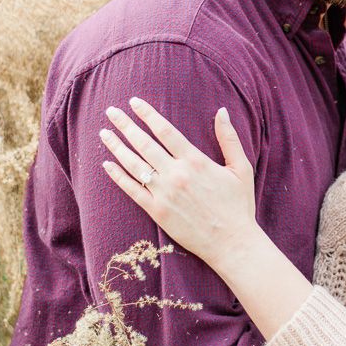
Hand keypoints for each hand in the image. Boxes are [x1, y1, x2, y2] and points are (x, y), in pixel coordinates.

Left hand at [100, 99, 255, 267]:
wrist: (232, 242)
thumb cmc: (239, 205)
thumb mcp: (241, 168)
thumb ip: (229, 138)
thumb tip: (221, 110)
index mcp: (195, 160)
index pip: (165, 130)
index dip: (147, 114)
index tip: (134, 102)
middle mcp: (176, 174)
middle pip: (144, 143)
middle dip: (125, 125)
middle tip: (111, 111)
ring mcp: (164, 194)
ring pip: (134, 165)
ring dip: (116, 147)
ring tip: (104, 133)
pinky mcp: (157, 212)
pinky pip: (132, 190)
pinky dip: (118, 176)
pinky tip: (106, 164)